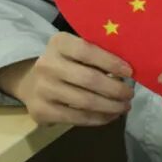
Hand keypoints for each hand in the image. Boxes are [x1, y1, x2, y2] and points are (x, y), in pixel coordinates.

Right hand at [0, 32, 133, 126]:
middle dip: (115, 89)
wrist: (31, 82)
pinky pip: (77, 118)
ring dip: (110, 107)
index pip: (88, 51)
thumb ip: (97, 54)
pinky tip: (110, 116)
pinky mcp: (42, 111)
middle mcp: (47, 64)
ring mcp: (43, 89)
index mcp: (58, 43)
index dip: (111, 62)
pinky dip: (98, 118)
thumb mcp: (75, 49)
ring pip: (85, 102)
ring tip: (124, 107)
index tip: (130, 72)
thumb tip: (128, 70)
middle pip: (89, 79)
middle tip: (130, 94)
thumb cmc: (65, 63)